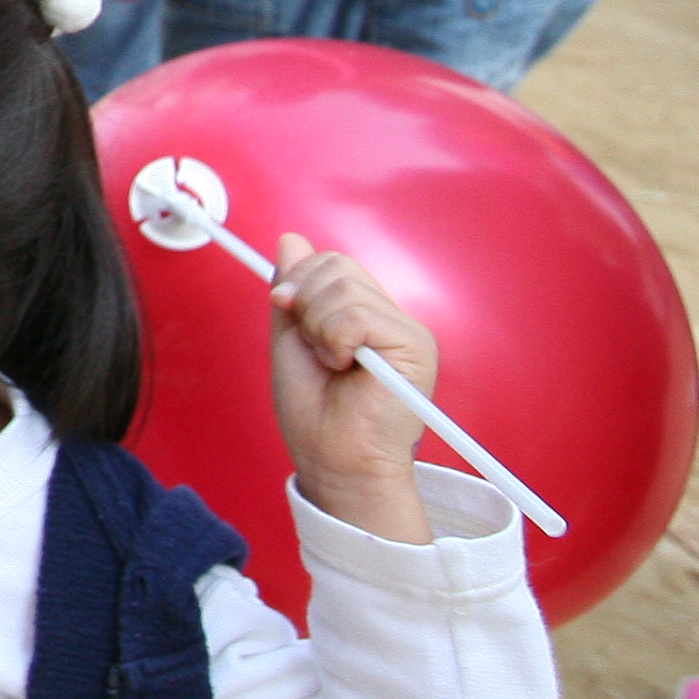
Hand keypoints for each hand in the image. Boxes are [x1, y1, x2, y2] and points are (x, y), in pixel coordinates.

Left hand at [266, 233, 437, 543]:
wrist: (332, 458)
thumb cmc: (314, 413)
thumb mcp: (291, 339)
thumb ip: (293, 291)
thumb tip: (291, 240)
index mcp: (363, 314)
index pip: (331, 262)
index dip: (298, 280)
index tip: (283, 305)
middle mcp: (389, 318)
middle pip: (336, 265)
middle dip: (306, 306)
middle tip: (316, 349)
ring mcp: (405, 331)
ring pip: (343, 288)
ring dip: (319, 330)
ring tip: (333, 365)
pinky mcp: (415, 347)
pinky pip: (357, 316)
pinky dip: (335, 342)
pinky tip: (346, 369)